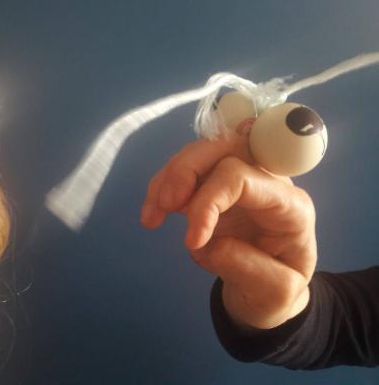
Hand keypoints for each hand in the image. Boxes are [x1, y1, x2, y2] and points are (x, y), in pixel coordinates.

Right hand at [140, 133, 316, 329]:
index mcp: (289, 206)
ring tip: (151, 216)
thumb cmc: (278, 291)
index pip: (243, 178)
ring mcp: (241, 180)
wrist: (269, 292)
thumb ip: (248, 269)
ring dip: (168, 179)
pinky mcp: (216, 186)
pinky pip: (186, 171)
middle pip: (224, 146)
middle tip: (165, 205)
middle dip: (186, 169)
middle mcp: (267, 182)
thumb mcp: (277, 293)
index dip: (209, 201)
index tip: (192, 240)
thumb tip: (206, 245)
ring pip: (200, 153)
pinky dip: (162, 187)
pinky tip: (153, 213)